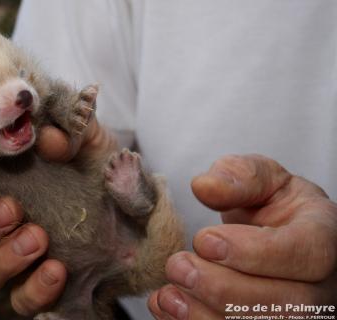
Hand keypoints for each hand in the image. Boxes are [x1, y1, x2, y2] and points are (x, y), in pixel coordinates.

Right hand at [0, 119, 116, 315]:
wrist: (139, 209)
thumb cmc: (103, 168)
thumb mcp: (91, 140)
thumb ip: (71, 128)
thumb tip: (49, 139)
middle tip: (12, 210)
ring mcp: (18, 258)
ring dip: (0, 259)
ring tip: (38, 239)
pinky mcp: (43, 286)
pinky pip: (22, 301)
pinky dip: (34, 289)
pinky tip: (57, 270)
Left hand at [148, 154, 336, 318]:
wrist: (273, 232)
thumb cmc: (272, 205)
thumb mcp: (262, 178)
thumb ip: (238, 177)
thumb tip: (204, 186)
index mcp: (324, 238)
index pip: (307, 255)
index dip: (254, 253)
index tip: (204, 240)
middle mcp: (321, 285)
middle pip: (285, 305)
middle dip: (221, 288)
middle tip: (178, 266)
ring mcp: (301, 315)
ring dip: (206, 316)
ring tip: (169, 292)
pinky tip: (170, 308)